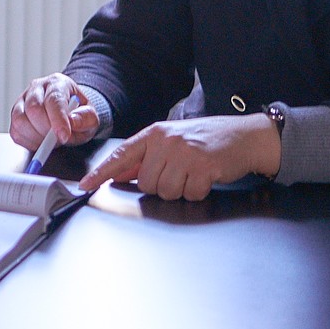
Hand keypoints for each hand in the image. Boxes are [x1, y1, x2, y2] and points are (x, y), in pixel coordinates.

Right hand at [9, 73, 101, 150]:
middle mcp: (37, 88)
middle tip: (58, 139)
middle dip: (46, 130)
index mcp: (57, 83)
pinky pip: (15, 131)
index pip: (54, 99)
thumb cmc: (78, 113)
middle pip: (34, 108)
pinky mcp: (15, 115)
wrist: (68, 113)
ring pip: (20, 119)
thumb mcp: (91, 116)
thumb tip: (72, 122)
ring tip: (49, 141)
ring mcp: (23, 100)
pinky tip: (40, 141)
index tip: (64, 135)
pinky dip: (28, 141)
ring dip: (36, 137)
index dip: (58, 119)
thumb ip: (86, 118)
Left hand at [78, 114, 280, 199]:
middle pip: (146, 183)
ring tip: (193, 174)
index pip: (121, 155)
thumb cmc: (206, 140)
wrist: (244, 136)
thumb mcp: (172, 141)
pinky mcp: (202, 167)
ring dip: (181, 190)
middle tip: (180, 173)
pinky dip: (198, 192)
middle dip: (162, 185)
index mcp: (154, 133)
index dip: (101, 172)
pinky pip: (189, 195)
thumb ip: (146, 157)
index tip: (85, 186)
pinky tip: (206, 177)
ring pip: (165, 192)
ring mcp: (184, 153)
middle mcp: (166, 141)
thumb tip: (119, 173)